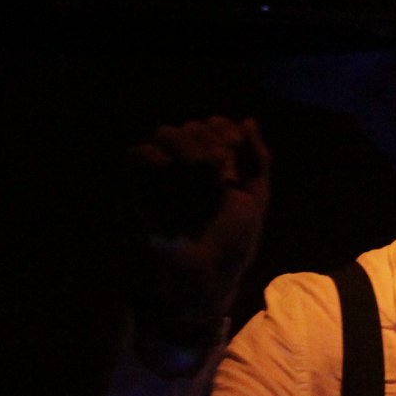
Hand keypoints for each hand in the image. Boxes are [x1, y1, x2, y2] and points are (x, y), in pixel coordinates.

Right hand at [127, 115, 270, 333]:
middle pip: (194, 125)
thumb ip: (258, 159)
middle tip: (220, 173)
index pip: (217, 125)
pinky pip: (138, 153)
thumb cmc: (233, 243)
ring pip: (167, 132)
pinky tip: (167, 170)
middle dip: (209, 143)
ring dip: (186, 146)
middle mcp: (190, 166)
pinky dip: (152, 156)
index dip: (225, 132)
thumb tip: (247, 119)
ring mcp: (165, 175)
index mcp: (218, 166)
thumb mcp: (255, 199)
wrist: (205, 276)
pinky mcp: (140, 187)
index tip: (236, 153)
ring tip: (199, 173)